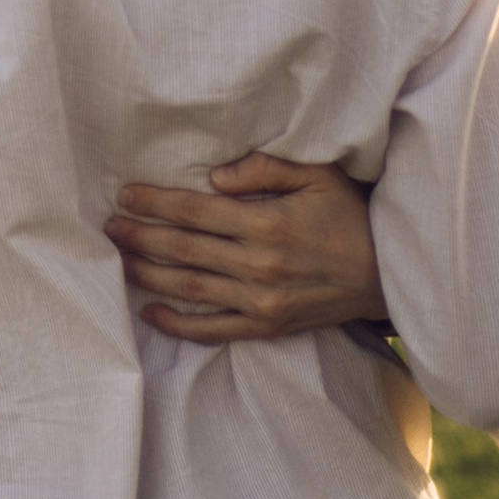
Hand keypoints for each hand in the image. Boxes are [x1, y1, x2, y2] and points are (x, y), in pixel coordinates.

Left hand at [105, 151, 386, 345]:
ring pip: (187, 289)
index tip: (124, 195)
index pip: (194, 211)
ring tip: (117, 259)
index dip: (154, 203)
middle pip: (182, 249)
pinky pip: (212, 330)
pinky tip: (150, 313)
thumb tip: (214, 177)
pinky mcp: (266, 326)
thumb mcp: (318, 175)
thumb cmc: (352, 214)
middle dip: (139, 236)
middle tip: (107, 226)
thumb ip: (265, 168)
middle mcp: (259, 265)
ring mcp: (260, 301)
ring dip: (146, 274)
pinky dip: (177, 324)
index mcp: (267, 223)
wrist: (391, 273)